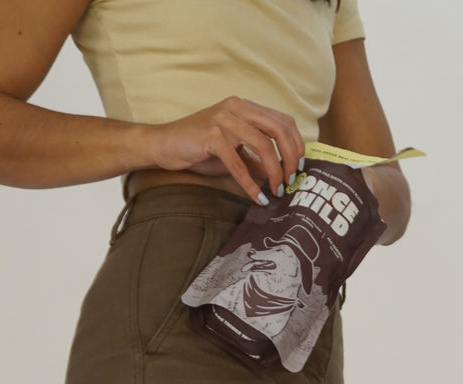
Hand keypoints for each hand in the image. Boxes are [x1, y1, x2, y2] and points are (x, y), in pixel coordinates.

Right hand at [143, 97, 304, 203]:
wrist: (163, 144)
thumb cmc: (199, 148)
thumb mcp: (235, 153)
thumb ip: (258, 160)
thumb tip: (283, 175)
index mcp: (245, 107)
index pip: (284, 121)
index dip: (297, 145)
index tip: (299, 168)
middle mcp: (237, 107)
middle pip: (280, 130)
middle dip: (291, 159)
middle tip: (291, 182)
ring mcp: (224, 119)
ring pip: (263, 145)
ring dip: (275, 172)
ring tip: (277, 190)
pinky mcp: (211, 135)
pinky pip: (239, 164)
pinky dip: (251, 184)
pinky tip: (258, 198)